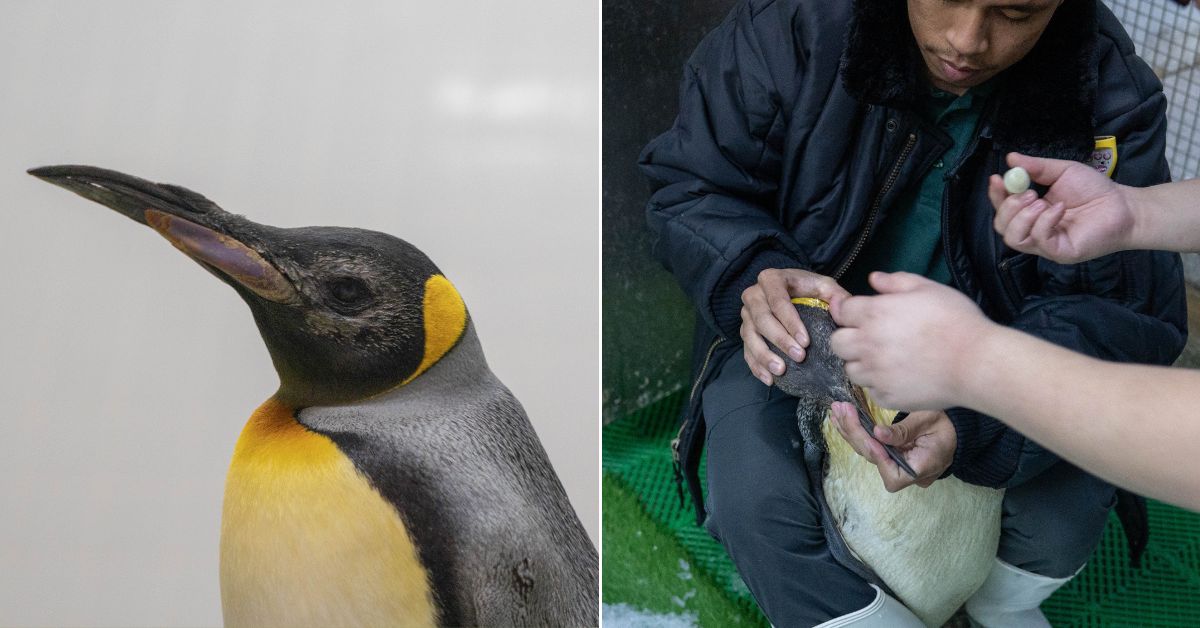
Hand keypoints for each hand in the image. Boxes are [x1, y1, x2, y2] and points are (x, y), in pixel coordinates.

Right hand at [740, 268, 849, 385]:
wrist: (788, 289)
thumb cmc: (807, 288)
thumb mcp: (823, 285)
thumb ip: (836, 295)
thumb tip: (844, 309)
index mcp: (771, 279)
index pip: (778, 300)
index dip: (790, 322)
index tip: (805, 341)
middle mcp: (753, 295)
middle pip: (762, 319)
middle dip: (780, 340)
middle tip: (799, 357)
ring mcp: (746, 315)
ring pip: (750, 336)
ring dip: (764, 356)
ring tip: (781, 370)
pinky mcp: (745, 331)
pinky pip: (746, 350)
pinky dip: (756, 366)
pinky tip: (769, 379)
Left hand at [829, 272, 991, 410]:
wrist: (976, 362)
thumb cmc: (955, 320)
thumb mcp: (927, 288)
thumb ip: (895, 281)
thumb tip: (873, 278)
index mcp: (874, 314)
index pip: (840, 312)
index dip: (848, 311)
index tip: (860, 314)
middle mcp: (868, 344)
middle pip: (837, 343)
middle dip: (848, 338)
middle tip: (870, 338)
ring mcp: (876, 374)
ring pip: (851, 369)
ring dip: (862, 363)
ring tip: (885, 359)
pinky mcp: (886, 397)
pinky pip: (870, 390)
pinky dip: (879, 384)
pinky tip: (898, 377)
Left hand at [829, 403, 955, 491]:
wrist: (958, 428)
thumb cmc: (948, 423)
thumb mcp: (929, 420)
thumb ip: (904, 430)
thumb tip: (878, 433)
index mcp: (922, 467)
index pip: (893, 474)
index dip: (878, 456)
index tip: (869, 434)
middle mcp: (908, 472)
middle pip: (875, 460)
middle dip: (856, 435)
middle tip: (842, 410)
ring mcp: (898, 466)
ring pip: (868, 453)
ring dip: (850, 431)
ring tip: (837, 411)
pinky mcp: (891, 456)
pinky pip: (870, 447)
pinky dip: (855, 432)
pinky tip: (841, 418)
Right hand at [989, 152, 1133, 263]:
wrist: (1124, 205)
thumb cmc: (1095, 190)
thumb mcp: (1062, 171)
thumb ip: (1036, 167)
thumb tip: (1011, 158)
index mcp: (1032, 212)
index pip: (1003, 209)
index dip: (996, 196)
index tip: (997, 178)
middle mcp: (1034, 230)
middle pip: (1002, 226)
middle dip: (1008, 207)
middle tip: (1028, 193)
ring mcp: (1046, 244)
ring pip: (1014, 238)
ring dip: (1022, 217)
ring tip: (1041, 202)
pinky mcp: (1059, 252)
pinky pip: (1039, 240)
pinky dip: (1045, 222)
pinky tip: (1060, 208)